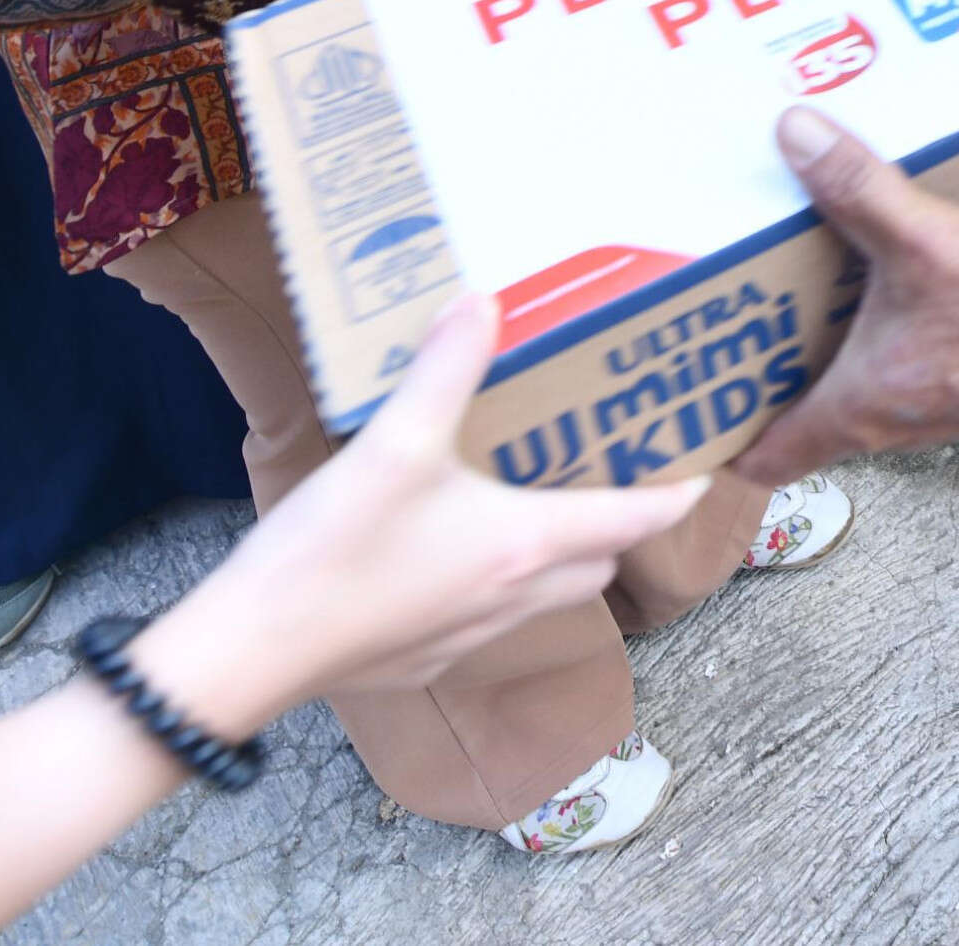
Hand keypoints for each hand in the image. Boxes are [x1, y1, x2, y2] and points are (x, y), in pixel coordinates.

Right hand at [127, 297, 707, 733]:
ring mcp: (474, 634)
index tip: (706, 462)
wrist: (252, 652)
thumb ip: (445, 369)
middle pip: (602, 558)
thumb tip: (483, 303)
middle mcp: (517, 596)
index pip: (637, 519)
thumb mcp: (392, 443)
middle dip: (619, 518)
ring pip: (552, 592)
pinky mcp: (430, 655)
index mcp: (527, 543)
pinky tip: (455, 544)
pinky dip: (504, 581)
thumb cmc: (332, 550)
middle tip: (606, 462)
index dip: (679, 491)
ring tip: (535, 492)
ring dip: (562, 549)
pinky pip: (495, 616)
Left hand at [735, 107, 958, 483]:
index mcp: (860, 407)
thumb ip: (855, 187)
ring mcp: (937, 399)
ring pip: (860, 382)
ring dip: (828, 342)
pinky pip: (907, 353)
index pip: (767, 459)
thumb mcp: (923, 237)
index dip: (719, 444)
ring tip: (791, 278)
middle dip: (765, 370)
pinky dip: (884, 321)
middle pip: (806, 416)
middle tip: (723, 315)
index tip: (683, 409)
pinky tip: (884, 262)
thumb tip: (793, 135)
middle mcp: (892, 418)